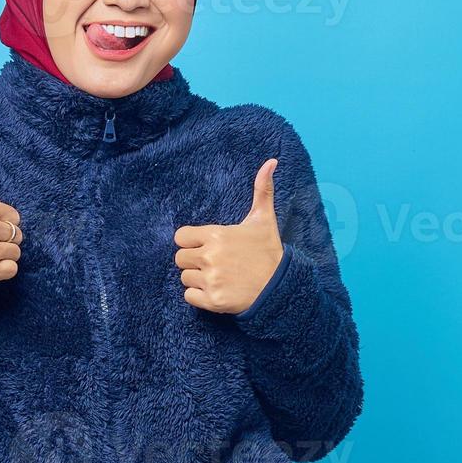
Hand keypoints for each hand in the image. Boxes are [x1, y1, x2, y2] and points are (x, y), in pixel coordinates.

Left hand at [173, 158, 284, 313]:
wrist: (280, 286)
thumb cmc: (269, 251)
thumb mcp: (264, 219)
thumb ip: (262, 190)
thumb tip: (271, 162)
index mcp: (216, 235)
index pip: (181, 237)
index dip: (191, 241)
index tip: (206, 246)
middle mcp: (210, 257)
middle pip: (180, 258)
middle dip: (193, 260)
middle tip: (213, 263)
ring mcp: (211, 280)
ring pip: (185, 278)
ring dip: (197, 278)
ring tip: (218, 277)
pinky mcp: (213, 300)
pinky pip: (189, 297)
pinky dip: (199, 296)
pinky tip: (216, 290)